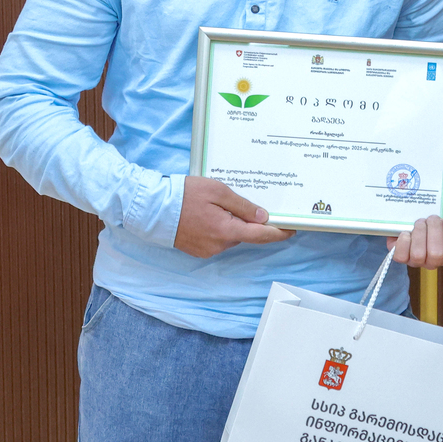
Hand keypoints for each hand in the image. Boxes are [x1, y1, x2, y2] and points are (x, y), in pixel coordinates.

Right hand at [173, 175, 291, 257]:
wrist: (151, 208)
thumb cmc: (183, 195)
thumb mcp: (217, 190)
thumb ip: (242, 205)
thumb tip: (262, 217)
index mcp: (225, 230)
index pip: (260, 235)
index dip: (278, 233)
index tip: (291, 229)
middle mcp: (218, 245)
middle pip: (245, 234)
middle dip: (249, 221)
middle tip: (246, 203)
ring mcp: (207, 250)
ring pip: (230, 236)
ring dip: (232, 223)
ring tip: (219, 205)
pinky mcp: (198, 250)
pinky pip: (217, 239)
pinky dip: (219, 228)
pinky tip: (209, 214)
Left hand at [388, 196, 442, 267]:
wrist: (426, 198)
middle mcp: (435, 260)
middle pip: (436, 255)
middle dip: (434, 230)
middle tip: (433, 217)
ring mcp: (418, 259)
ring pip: (418, 255)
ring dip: (420, 232)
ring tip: (421, 221)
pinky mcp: (402, 254)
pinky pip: (401, 256)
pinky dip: (404, 241)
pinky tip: (407, 231)